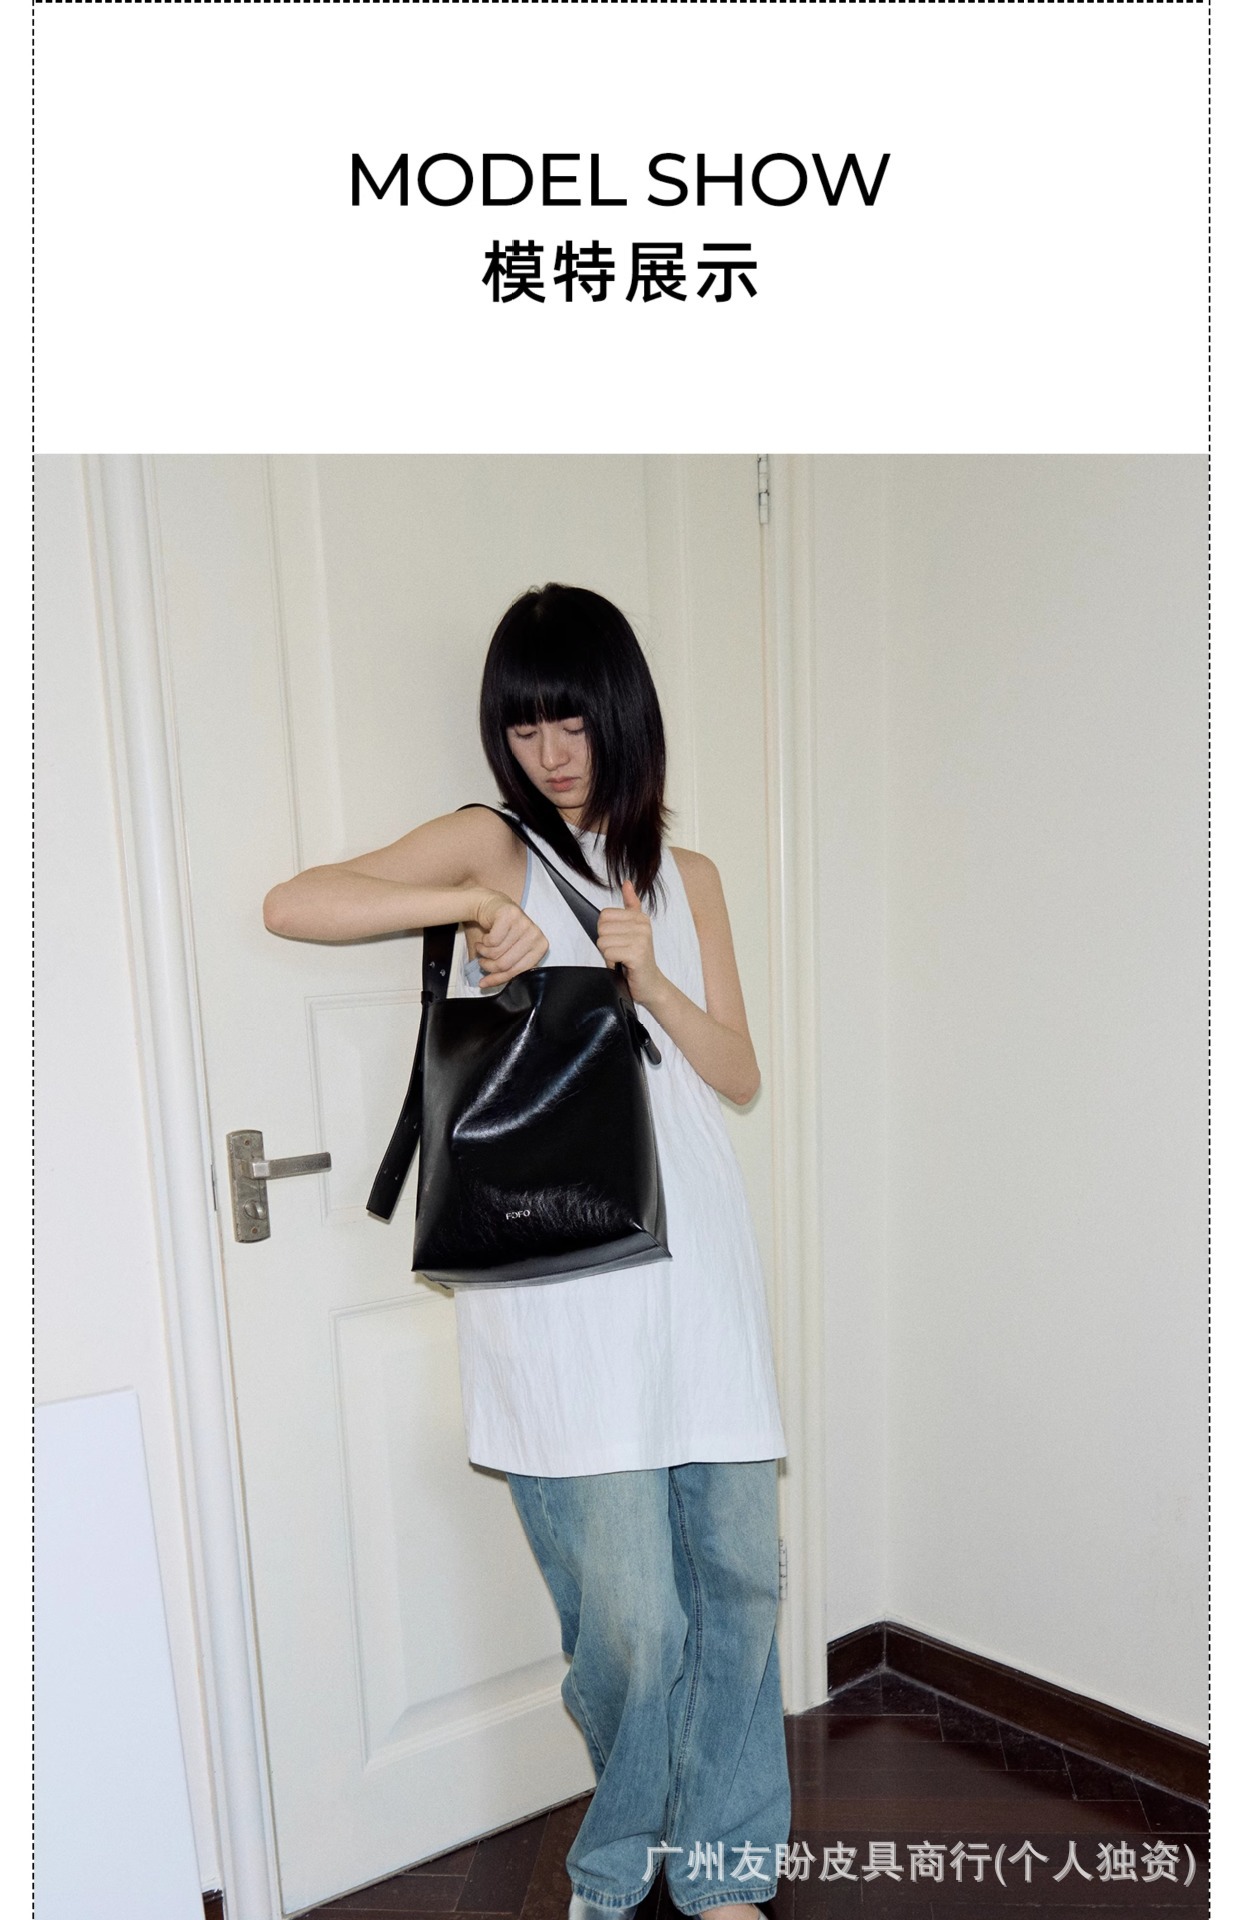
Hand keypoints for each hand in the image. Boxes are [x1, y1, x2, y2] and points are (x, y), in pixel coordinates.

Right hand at [471, 892, 549, 988]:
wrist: (492, 906)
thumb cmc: (501, 932)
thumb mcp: (508, 952)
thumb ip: (506, 969)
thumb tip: (488, 985)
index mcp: (540, 947)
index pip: (519, 971)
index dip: (498, 979)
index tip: (484, 982)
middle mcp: (535, 934)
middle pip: (505, 964)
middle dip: (488, 966)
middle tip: (481, 961)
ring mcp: (524, 923)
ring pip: (496, 952)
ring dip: (483, 952)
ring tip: (482, 947)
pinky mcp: (510, 914)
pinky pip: (491, 940)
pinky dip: (483, 941)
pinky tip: (485, 937)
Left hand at [595, 881, 665, 1007]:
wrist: (651, 984)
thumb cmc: (638, 958)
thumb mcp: (635, 929)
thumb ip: (631, 906)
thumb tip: (626, 882)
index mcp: (639, 917)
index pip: (603, 915)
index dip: (605, 933)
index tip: (619, 942)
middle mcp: (642, 925)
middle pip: (601, 928)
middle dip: (606, 945)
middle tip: (620, 953)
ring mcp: (641, 939)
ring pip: (602, 942)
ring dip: (609, 956)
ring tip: (622, 960)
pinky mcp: (637, 954)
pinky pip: (608, 953)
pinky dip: (612, 964)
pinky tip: (623, 966)